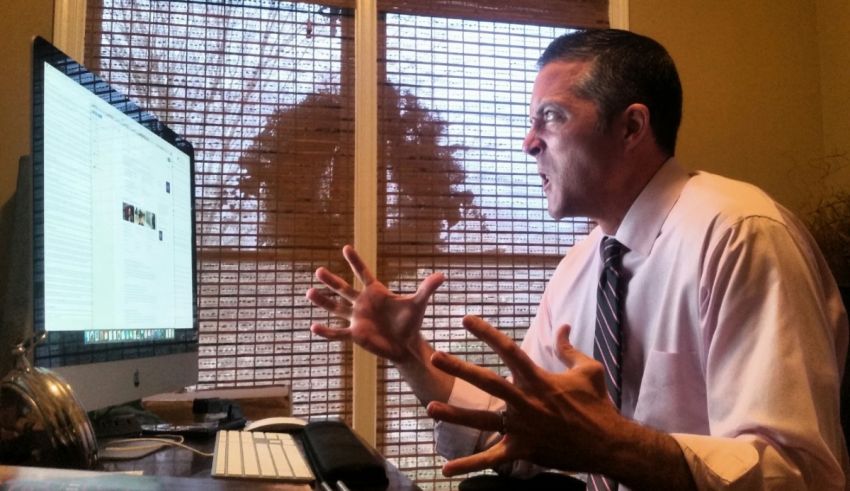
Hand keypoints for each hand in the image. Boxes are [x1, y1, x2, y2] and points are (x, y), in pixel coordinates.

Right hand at [305, 245, 444, 362]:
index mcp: (376, 292)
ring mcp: (356, 318)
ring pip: (336, 308)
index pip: (363, 273)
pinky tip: (313, 327)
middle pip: (343, 289)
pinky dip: (325, 331)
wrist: (405, 344)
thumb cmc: (410, 322)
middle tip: (318, 271)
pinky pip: (337, 332)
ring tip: (308, 292)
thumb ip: (427, 288)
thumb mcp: (418, 303)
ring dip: (322, 301)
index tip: (345, 248)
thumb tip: (442, 275)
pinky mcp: (355, 334)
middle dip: (331, 280)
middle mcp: (362, 303)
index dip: (355, 262)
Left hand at [426, 316, 622, 476]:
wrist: (608, 443)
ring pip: (483, 420)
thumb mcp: (588, 370)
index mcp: (539, 379)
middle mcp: (526, 401)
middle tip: (436, 357)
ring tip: (430, 408)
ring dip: (455, 415)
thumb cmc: (598, 405)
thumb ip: (569, 349)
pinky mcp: (522, 450)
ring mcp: (523, 427)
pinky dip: (469, 464)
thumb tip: (562, 327)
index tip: (466, 320)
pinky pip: (492, 458)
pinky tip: (446, 469)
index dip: (487, 333)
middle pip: (488, 382)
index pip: (509, 350)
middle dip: (460, 369)